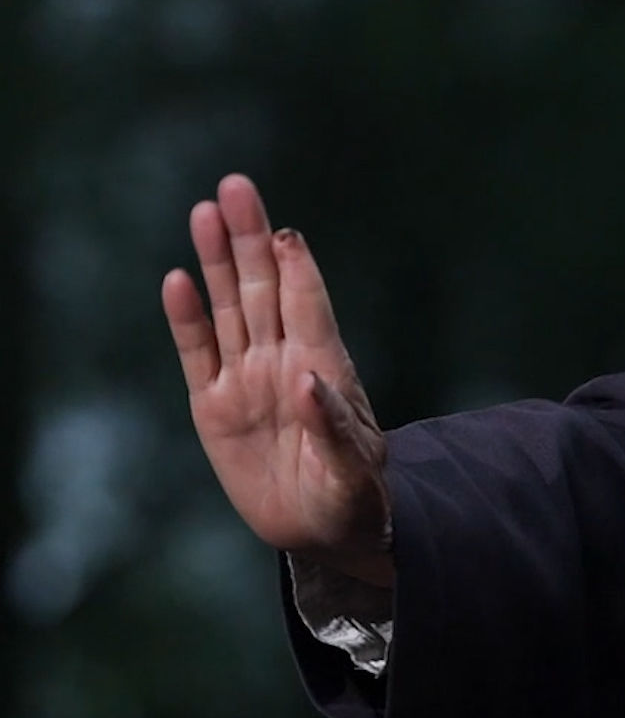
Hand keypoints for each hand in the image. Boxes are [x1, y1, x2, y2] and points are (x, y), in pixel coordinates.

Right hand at [162, 175, 394, 585]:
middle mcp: (284, 362)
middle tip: (237, 187)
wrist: (324, 531)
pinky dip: (188, 320)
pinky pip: (199, 354)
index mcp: (325, 369)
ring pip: (230, 308)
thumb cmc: (353, 497)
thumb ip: (334, 427)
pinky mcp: (216, 406)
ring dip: (219, 261)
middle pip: (264, 288)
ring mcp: (248, 379)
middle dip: (251, 239)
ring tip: (206, 212)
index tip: (287, 233)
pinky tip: (178, 281)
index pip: (308, 307)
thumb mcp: (353, 471)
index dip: (298, 270)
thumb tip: (308, 382)